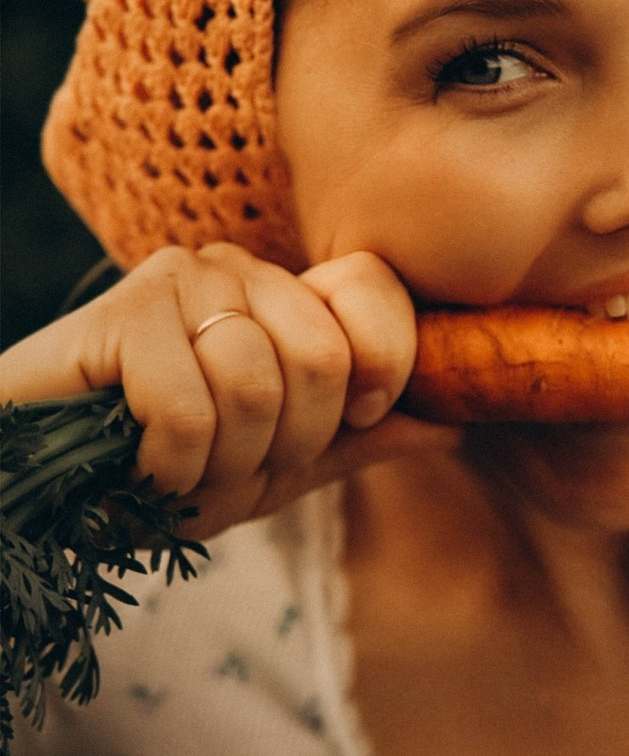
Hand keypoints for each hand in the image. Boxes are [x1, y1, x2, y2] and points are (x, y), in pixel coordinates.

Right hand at [0, 242, 457, 537]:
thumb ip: (362, 440)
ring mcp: (179, 280)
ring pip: (256, 384)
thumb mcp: (282, 464)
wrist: (46, 484)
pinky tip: (139, 465)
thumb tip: (455, 425)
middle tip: (232, 468)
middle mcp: (239, 270)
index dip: (383, 366)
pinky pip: (189, 409)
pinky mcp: (121, 312)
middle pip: (322, 357)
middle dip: (287, 447)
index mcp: (287, 297)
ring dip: (224, 466)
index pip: (375, 288)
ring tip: (180, 471)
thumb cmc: (166, 467)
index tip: (356, 421)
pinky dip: (171, 468)